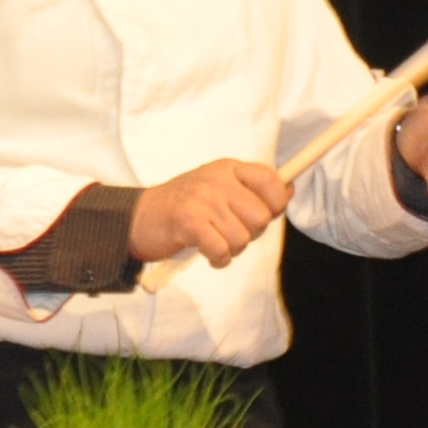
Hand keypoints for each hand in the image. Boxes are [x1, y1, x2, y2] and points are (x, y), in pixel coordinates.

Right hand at [128, 157, 288, 267]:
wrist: (138, 217)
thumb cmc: (183, 206)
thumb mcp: (218, 187)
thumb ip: (251, 189)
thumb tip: (289, 189)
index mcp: (228, 168)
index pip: (272, 180)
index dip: (277, 203)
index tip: (264, 214)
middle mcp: (217, 179)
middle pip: (261, 217)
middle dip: (251, 233)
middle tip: (229, 232)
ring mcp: (202, 199)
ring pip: (243, 238)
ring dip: (232, 249)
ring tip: (214, 241)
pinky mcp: (189, 221)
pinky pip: (222, 250)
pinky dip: (218, 259)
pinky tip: (208, 253)